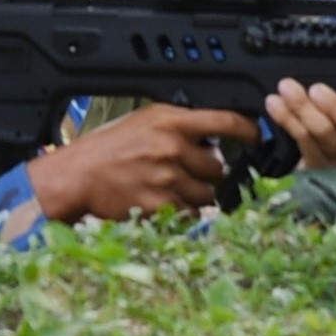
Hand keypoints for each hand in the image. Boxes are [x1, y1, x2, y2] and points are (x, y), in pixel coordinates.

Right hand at [23, 101, 254, 224]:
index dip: (247, 129)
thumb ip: (178, 125)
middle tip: (189, 174)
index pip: (224, 121)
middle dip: (209, 174)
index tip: (257, 136)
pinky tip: (165, 203)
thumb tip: (213, 135)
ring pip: (207, 195)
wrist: (78, 175)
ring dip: (198, 196)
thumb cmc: (108, 148)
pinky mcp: (160, 205)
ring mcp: (167, 178)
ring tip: (173, 189)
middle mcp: (172, 147)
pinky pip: (190, 214)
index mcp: (170, 121)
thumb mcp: (144, 121)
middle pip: (218, 167)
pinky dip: (183, 213)